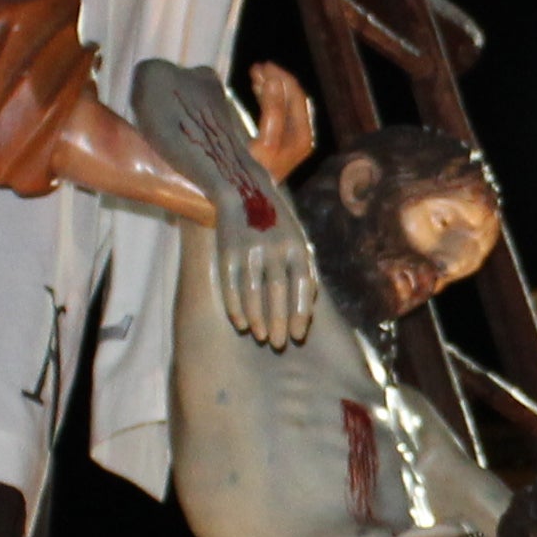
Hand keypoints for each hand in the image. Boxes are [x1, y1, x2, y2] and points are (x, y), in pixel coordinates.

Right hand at [210, 166, 315, 351]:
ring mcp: (249, 249)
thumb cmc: (277, 224)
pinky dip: (235, 307)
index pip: (302, 285)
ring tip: (260, 337)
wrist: (244, 191)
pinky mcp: (227, 251)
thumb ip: (304, 268)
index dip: (300, 313)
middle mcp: (274, 248)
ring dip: (257, 318)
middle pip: (277, 292)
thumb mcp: (298, 239)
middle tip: (278, 344)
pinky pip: (231, 285)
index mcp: (296, 246)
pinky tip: (240, 323)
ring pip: (252, 292)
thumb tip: (309, 306)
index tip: (298, 335)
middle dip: (278, 321)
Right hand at [248, 62, 318, 182]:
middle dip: (276, 80)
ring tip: (254, 74)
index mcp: (301, 137)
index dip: (280, 79)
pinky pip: (275, 113)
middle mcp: (299, 138)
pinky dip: (267, 98)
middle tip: (256, 68)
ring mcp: (288, 141)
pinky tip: (257, 88)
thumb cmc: (254, 173)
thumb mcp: (265, 142)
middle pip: (291, 99)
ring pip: (283, 104)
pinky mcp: (276, 143)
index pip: (295, 98)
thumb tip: (273, 82)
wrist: (243, 202)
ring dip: (270, 87)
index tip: (261, 66)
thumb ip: (272, 111)